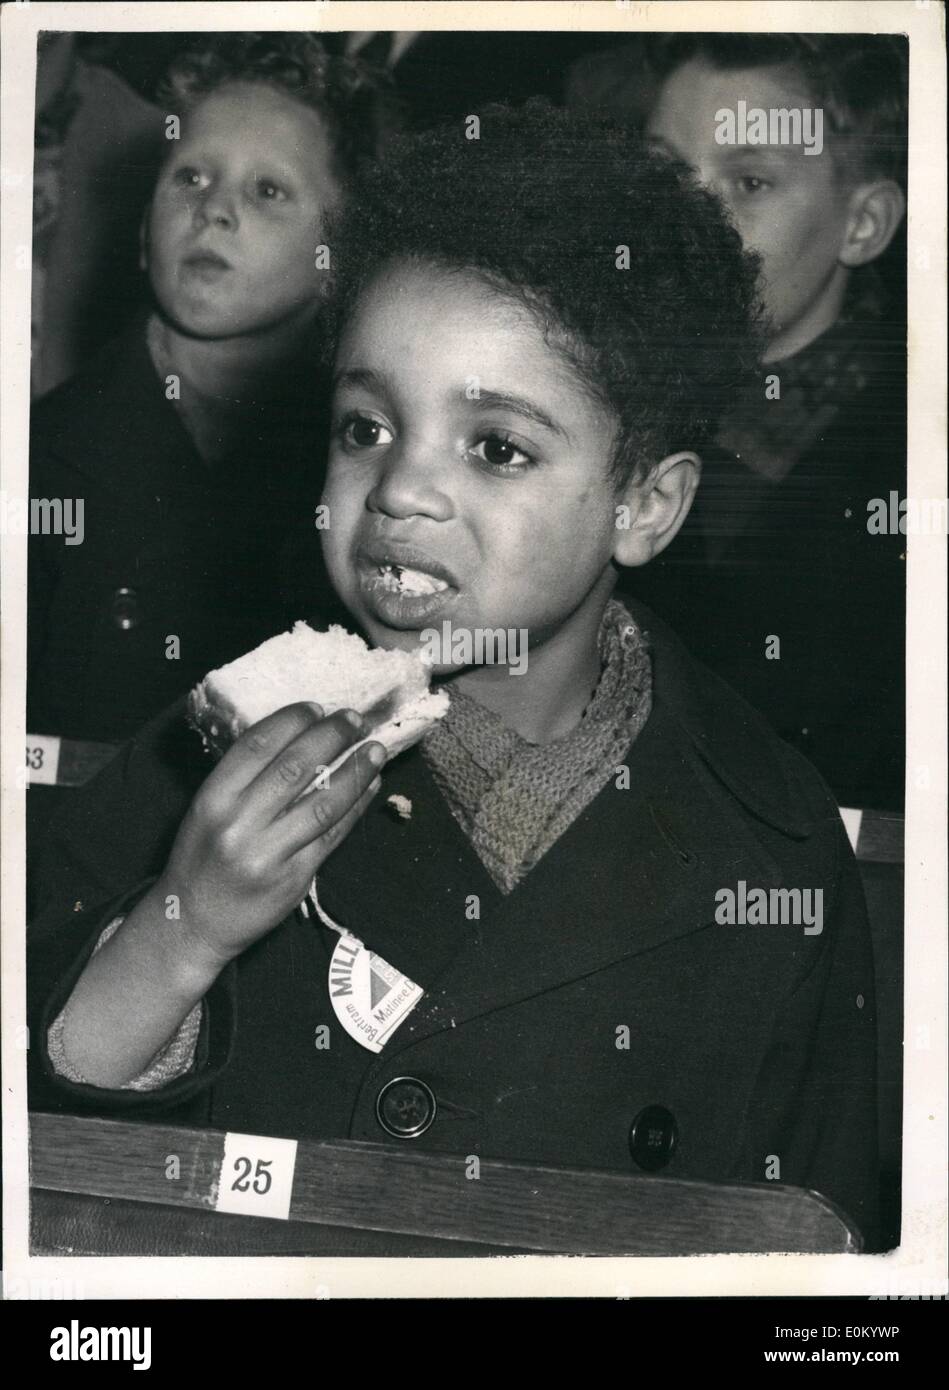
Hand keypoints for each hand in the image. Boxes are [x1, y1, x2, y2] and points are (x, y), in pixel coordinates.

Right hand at [156, 703, 383, 969]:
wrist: (191, 922)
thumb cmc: (202, 858)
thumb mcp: (207, 810)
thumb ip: (243, 778)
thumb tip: (299, 737)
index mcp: (213, 799)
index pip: (257, 745)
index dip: (292, 720)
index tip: (316, 707)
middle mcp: (239, 824)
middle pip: (295, 767)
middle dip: (331, 737)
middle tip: (354, 719)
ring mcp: (268, 854)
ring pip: (322, 803)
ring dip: (355, 771)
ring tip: (375, 750)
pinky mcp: (293, 879)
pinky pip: (332, 836)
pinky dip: (355, 808)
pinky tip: (369, 788)